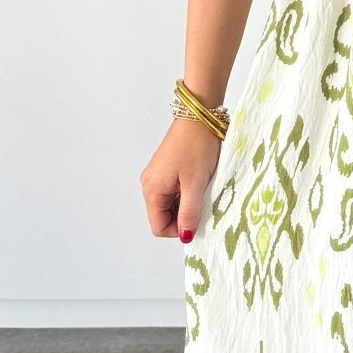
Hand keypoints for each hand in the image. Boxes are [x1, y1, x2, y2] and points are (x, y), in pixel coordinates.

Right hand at [140, 115, 220, 241]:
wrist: (199, 116)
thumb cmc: (196, 146)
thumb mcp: (195, 184)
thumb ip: (189, 212)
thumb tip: (185, 236)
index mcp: (152, 190)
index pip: (158, 227)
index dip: (178, 230)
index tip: (198, 222)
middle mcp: (149, 184)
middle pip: (162, 216)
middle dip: (183, 217)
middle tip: (203, 205)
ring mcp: (157, 176)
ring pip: (169, 204)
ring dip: (186, 204)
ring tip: (202, 191)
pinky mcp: (166, 169)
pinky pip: (173, 191)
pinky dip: (186, 193)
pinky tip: (199, 183)